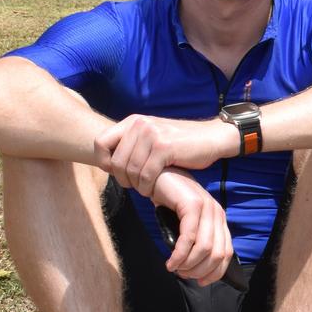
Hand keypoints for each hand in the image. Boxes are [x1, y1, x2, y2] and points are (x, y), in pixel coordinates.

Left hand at [95, 115, 238, 196]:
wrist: (212, 137)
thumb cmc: (182, 143)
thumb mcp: (153, 137)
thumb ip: (133, 145)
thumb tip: (108, 164)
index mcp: (134, 121)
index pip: (100, 142)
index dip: (104, 162)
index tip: (117, 172)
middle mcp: (140, 125)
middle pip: (115, 161)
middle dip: (122, 179)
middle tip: (134, 185)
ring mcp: (152, 135)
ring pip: (130, 170)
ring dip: (136, 185)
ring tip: (145, 189)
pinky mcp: (165, 148)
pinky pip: (146, 175)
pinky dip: (147, 187)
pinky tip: (152, 189)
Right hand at [151, 169, 234, 285]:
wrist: (157, 176)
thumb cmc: (169, 202)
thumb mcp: (186, 223)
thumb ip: (195, 239)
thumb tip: (194, 269)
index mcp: (219, 220)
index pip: (227, 253)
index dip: (215, 272)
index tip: (200, 282)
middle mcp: (217, 214)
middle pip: (217, 254)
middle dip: (200, 270)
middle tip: (183, 274)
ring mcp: (206, 208)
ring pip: (204, 248)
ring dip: (188, 265)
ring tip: (175, 268)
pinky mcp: (192, 205)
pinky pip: (188, 238)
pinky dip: (179, 255)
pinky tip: (170, 262)